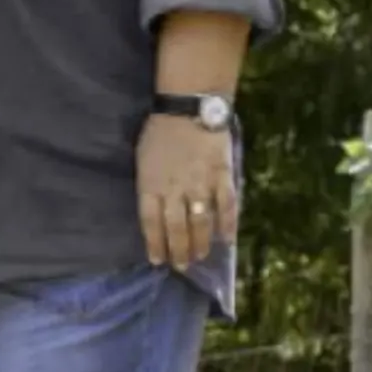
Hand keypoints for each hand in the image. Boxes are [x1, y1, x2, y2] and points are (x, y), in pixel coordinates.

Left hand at [137, 113, 237, 269]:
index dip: (155, 245)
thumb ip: (149, 186)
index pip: (152, 223)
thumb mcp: (143, 158)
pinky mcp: (222, 176)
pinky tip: (227, 239)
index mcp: (151, 184)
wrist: (190, 105)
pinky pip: (226, 206)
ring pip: (201, 223)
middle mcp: (175, 189)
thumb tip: (154, 211)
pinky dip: (228, 224)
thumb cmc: (161, 131)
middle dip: (178, 251)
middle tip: (181, 266)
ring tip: (199, 257)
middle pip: (176, 228)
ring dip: (200, 244)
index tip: (158, 261)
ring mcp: (200, 184)